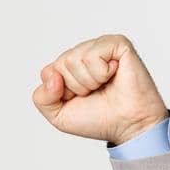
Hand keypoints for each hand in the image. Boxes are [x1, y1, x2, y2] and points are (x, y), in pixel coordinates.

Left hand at [30, 34, 168, 144]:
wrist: (128, 126)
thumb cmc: (99, 119)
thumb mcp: (58, 115)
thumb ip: (41, 98)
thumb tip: (52, 76)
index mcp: (70, 66)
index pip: (48, 72)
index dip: (61, 92)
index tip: (80, 99)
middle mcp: (84, 52)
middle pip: (61, 64)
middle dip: (76, 87)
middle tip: (95, 93)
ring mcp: (101, 46)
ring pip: (74, 59)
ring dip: (89, 81)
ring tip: (105, 85)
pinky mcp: (117, 43)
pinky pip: (92, 56)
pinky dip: (101, 73)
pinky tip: (114, 75)